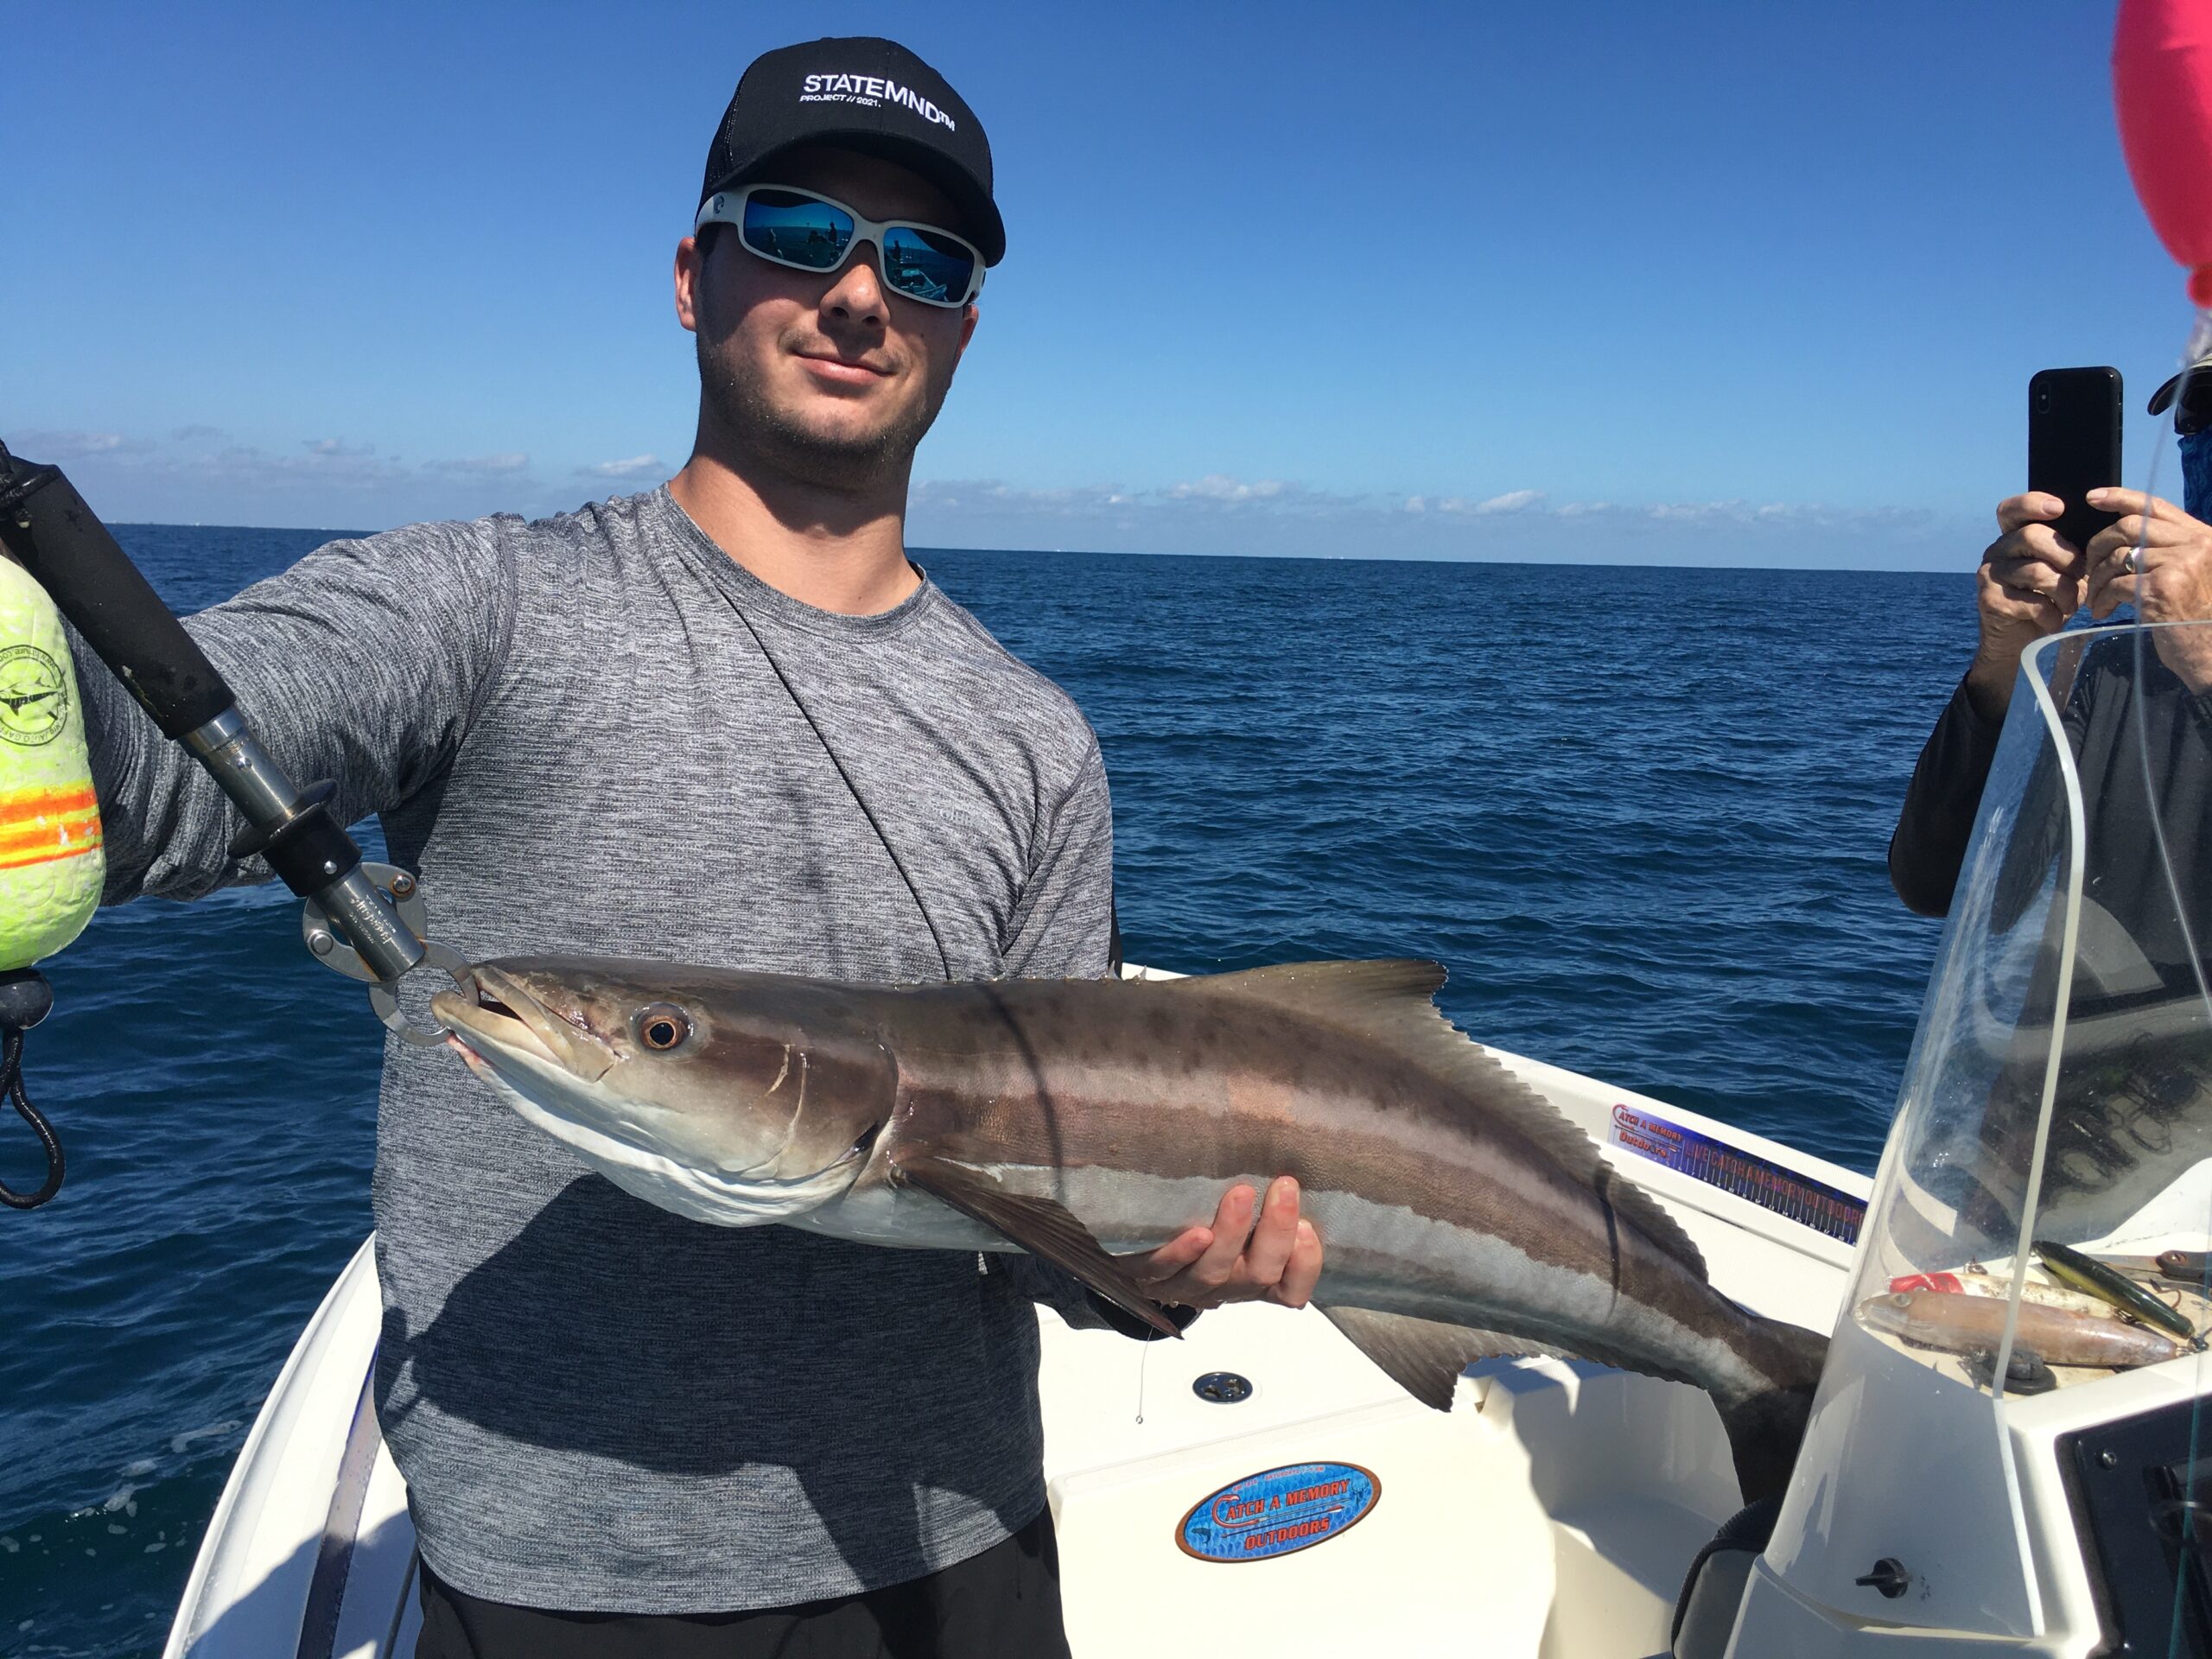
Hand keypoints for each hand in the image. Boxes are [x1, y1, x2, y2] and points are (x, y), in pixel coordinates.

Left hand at [1135, 1176, 1322, 1309]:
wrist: (1135, 1241)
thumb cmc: (1203, 1213)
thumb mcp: (1241, 1209)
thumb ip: (1265, 1193)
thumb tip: (1291, 1140)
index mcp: (1254, 1275)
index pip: (1291, 1290)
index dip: (1305, 1266)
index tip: (1307, 1227)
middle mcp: (1226, 1286)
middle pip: (1259, 1274)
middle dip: (1275, 1232)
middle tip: (1284, 1187)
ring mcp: (1187, 1284)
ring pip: (1215, 1272)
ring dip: (1233, 1233)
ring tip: (1242, 1195)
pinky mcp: (1148, 1275)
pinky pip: (1165, 1269)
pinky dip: (1183, 1252)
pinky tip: (1198, 1233)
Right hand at [1965, 493, 2083, 718]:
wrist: (2021, 642)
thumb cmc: (2047, 599)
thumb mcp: (2062, 570)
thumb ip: (2070, 549)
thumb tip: (2105, 534)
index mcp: (2012, 537)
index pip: (2011, 509)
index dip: (2033, 503)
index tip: (2060, 508)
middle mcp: (1996, 552)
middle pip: (2031, 536)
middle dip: (2066, 556)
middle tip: (2082, 574)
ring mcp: (1989, 575)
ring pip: (2036, 571)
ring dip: (2064, 590)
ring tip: (2072, 604)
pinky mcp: (1990, 600)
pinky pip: (2031, 601)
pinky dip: (2051, 613)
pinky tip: (2054, 619)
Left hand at [2084, 488, 2211, 689]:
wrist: (2210, 652)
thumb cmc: (2195, 615)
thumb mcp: (2190, 572)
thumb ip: (2167, 548)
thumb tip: (2120, 530)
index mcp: (2202, 536)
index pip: (2155, 506)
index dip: (2120, 497)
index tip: (2092, 497)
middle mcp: (2195, 545)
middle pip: (2128, 528)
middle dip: (2098, 547)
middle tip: (2087, 570)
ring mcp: (2181, 565)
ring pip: (2118, 557)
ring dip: (2097, 579)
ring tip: (2095, 598)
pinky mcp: (2163, 589)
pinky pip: (2115, 585)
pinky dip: (2102, 598)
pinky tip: (2103, 611)